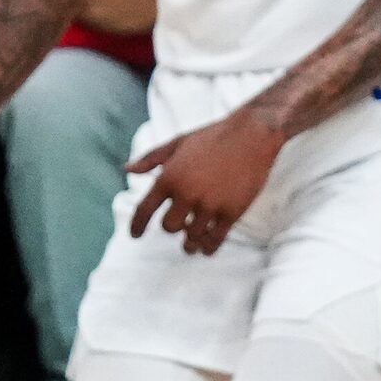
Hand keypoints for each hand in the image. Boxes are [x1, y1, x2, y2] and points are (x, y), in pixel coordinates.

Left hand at [125, 109, 288, 255]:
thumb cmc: (214, 136)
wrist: (253, 133)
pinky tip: (206, 248)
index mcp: (170, 176)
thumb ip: (151, 158)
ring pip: (192, 237)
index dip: (136, 226)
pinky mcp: (231, 211)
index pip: (144, 210)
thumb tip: (127, 170)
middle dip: (173, 227)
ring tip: (191, 243)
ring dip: (190, 242)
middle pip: (169, 227)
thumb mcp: (179, 142)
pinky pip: (215, 239)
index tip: (135, 235)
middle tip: (180, 224)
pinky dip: (208, 248)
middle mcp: (187, 193)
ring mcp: (210, 204)